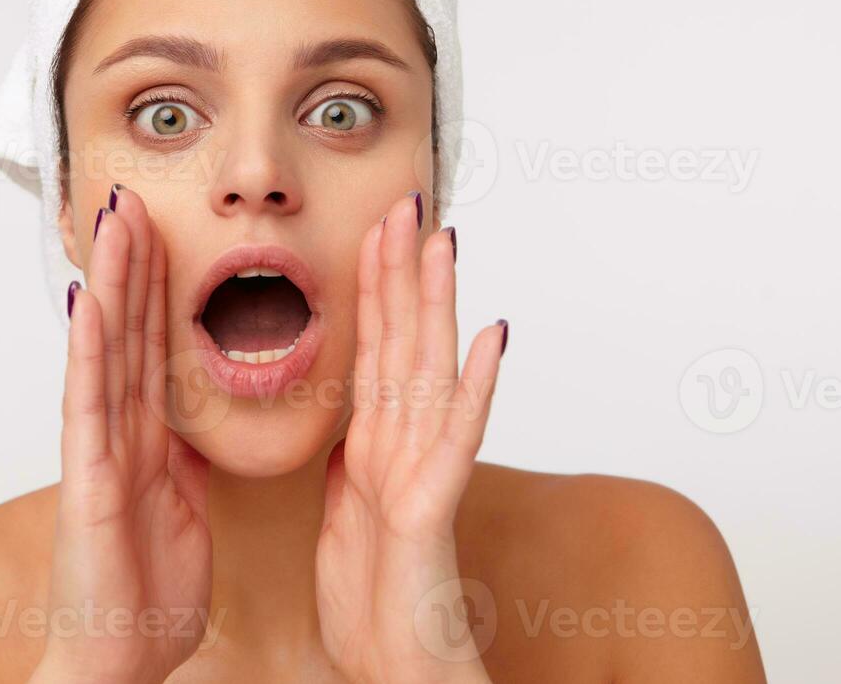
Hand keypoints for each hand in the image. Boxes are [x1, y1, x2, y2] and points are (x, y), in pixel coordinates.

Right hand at [33, 185, 212, 683]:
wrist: (119, 661)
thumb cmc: (144, 595)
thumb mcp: (184, 508)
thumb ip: (185, 458)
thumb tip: (194, 421)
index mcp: (149, 440)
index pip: (155, 346)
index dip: (158, 286)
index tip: (163, 229)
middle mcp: (119, 435)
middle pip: (128, 332)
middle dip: (131, 264)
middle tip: (132, 197)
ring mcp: (99, 453)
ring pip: (107, 352)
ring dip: (111, 284)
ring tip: (113, 222)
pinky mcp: (87, 482)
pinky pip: (89, 408)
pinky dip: (87, 354)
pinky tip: (89, 304)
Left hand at [316, 190, 506, 683]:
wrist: (393, 669)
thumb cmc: (375, 601)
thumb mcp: (345, 512)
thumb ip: (354, 460)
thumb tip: (352, 425)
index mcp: (374, 445)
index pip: (374, 347)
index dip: (373, 286)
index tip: (372, 229)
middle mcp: (403, 446)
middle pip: (404, 342)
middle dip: (403, 270)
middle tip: (408, 203)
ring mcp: (422, 471)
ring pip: (431, 371)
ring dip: (439, 304)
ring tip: (445, 243)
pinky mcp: (430, 507)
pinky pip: (457, 438)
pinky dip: (478, 386)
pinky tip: (495, 336)